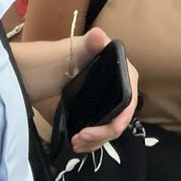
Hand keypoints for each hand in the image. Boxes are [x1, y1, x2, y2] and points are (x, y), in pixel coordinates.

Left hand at [68, 27, 138, 152]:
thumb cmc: (67, 56)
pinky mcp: (101, 114)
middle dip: (102, 134)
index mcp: (126, 75)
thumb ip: (90, 44)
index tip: (98, 130)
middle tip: (79, 139)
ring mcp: (112, 104)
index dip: (119, 119)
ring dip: (96, 142)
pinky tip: (78, 145)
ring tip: (76, 144)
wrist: (50, 69)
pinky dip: (92, 142)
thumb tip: (97, 35)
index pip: (129, 103)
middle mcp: (124, 91)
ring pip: (111, 129)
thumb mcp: (78, 50)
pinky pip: (103, 132)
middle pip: (121, 120)